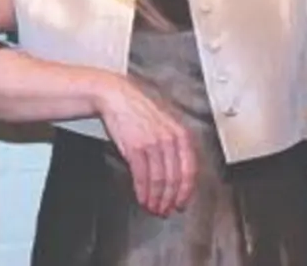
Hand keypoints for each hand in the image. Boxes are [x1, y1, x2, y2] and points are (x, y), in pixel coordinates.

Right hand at [93, 75, 196, 216]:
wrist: (116, 96)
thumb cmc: (138, 111)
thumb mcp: (165, 125)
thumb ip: (173, 147)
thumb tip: (176, 175)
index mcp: (181, 134)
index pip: (189, 170)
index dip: (185, 192)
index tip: (181, 203)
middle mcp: (170, 139)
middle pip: (174, 179)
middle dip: (170, 199)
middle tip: (165, 210)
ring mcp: (153, 143)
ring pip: (159, 181)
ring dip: (156, 199)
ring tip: (153, 207)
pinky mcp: (135, 147)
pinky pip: (142, 177)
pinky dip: (143, 192)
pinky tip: (142, 198)